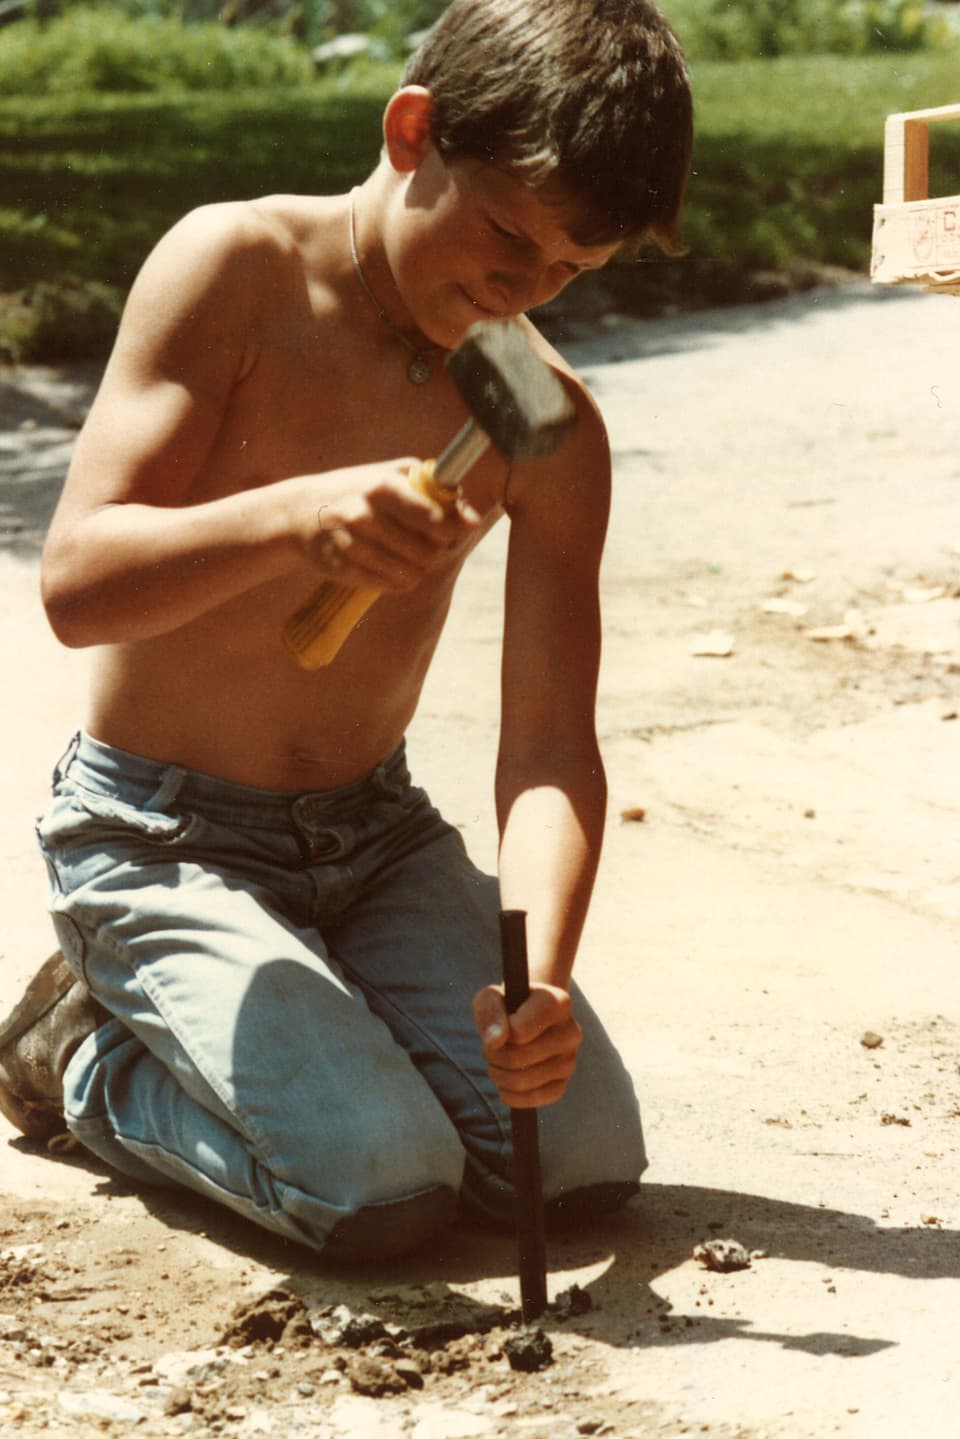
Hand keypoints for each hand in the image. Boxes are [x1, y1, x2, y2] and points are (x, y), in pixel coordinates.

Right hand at [303, 459, 479, 590]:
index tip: (447, 530)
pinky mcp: (341, 569)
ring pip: (411, 573)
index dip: (449, 529)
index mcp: (381, 486)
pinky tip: (393, 569)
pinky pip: (391, 586)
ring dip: (418, 569)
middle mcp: (364, 514)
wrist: (300, 512)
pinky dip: (400, 582)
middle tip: (426, 545)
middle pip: (427, 551)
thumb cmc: (358, 490)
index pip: (432, 516)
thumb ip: (434, 491)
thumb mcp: (391, 476)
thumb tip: (472, 520)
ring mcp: (351, 543)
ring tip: (410, 557)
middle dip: (434, 552)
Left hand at [472, 982, 581, 1108]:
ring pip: (524, 1081)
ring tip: (497, 1063)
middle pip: (519, 1058)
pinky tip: (505, 1086)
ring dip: (499, 1076)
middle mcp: (571, 1032)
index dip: (499, 1034)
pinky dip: (514, 1097)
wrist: (527, 1015)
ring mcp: (570, 1059)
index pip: (520, 1032)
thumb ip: (490, 1013)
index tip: (498, 1027)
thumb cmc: (507, 1004)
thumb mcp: (491, 996)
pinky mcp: (563, 1083)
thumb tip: (496, 1042)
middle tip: (489, 1049)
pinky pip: (537, 1099)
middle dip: (494, 1056)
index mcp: (558, 1004)